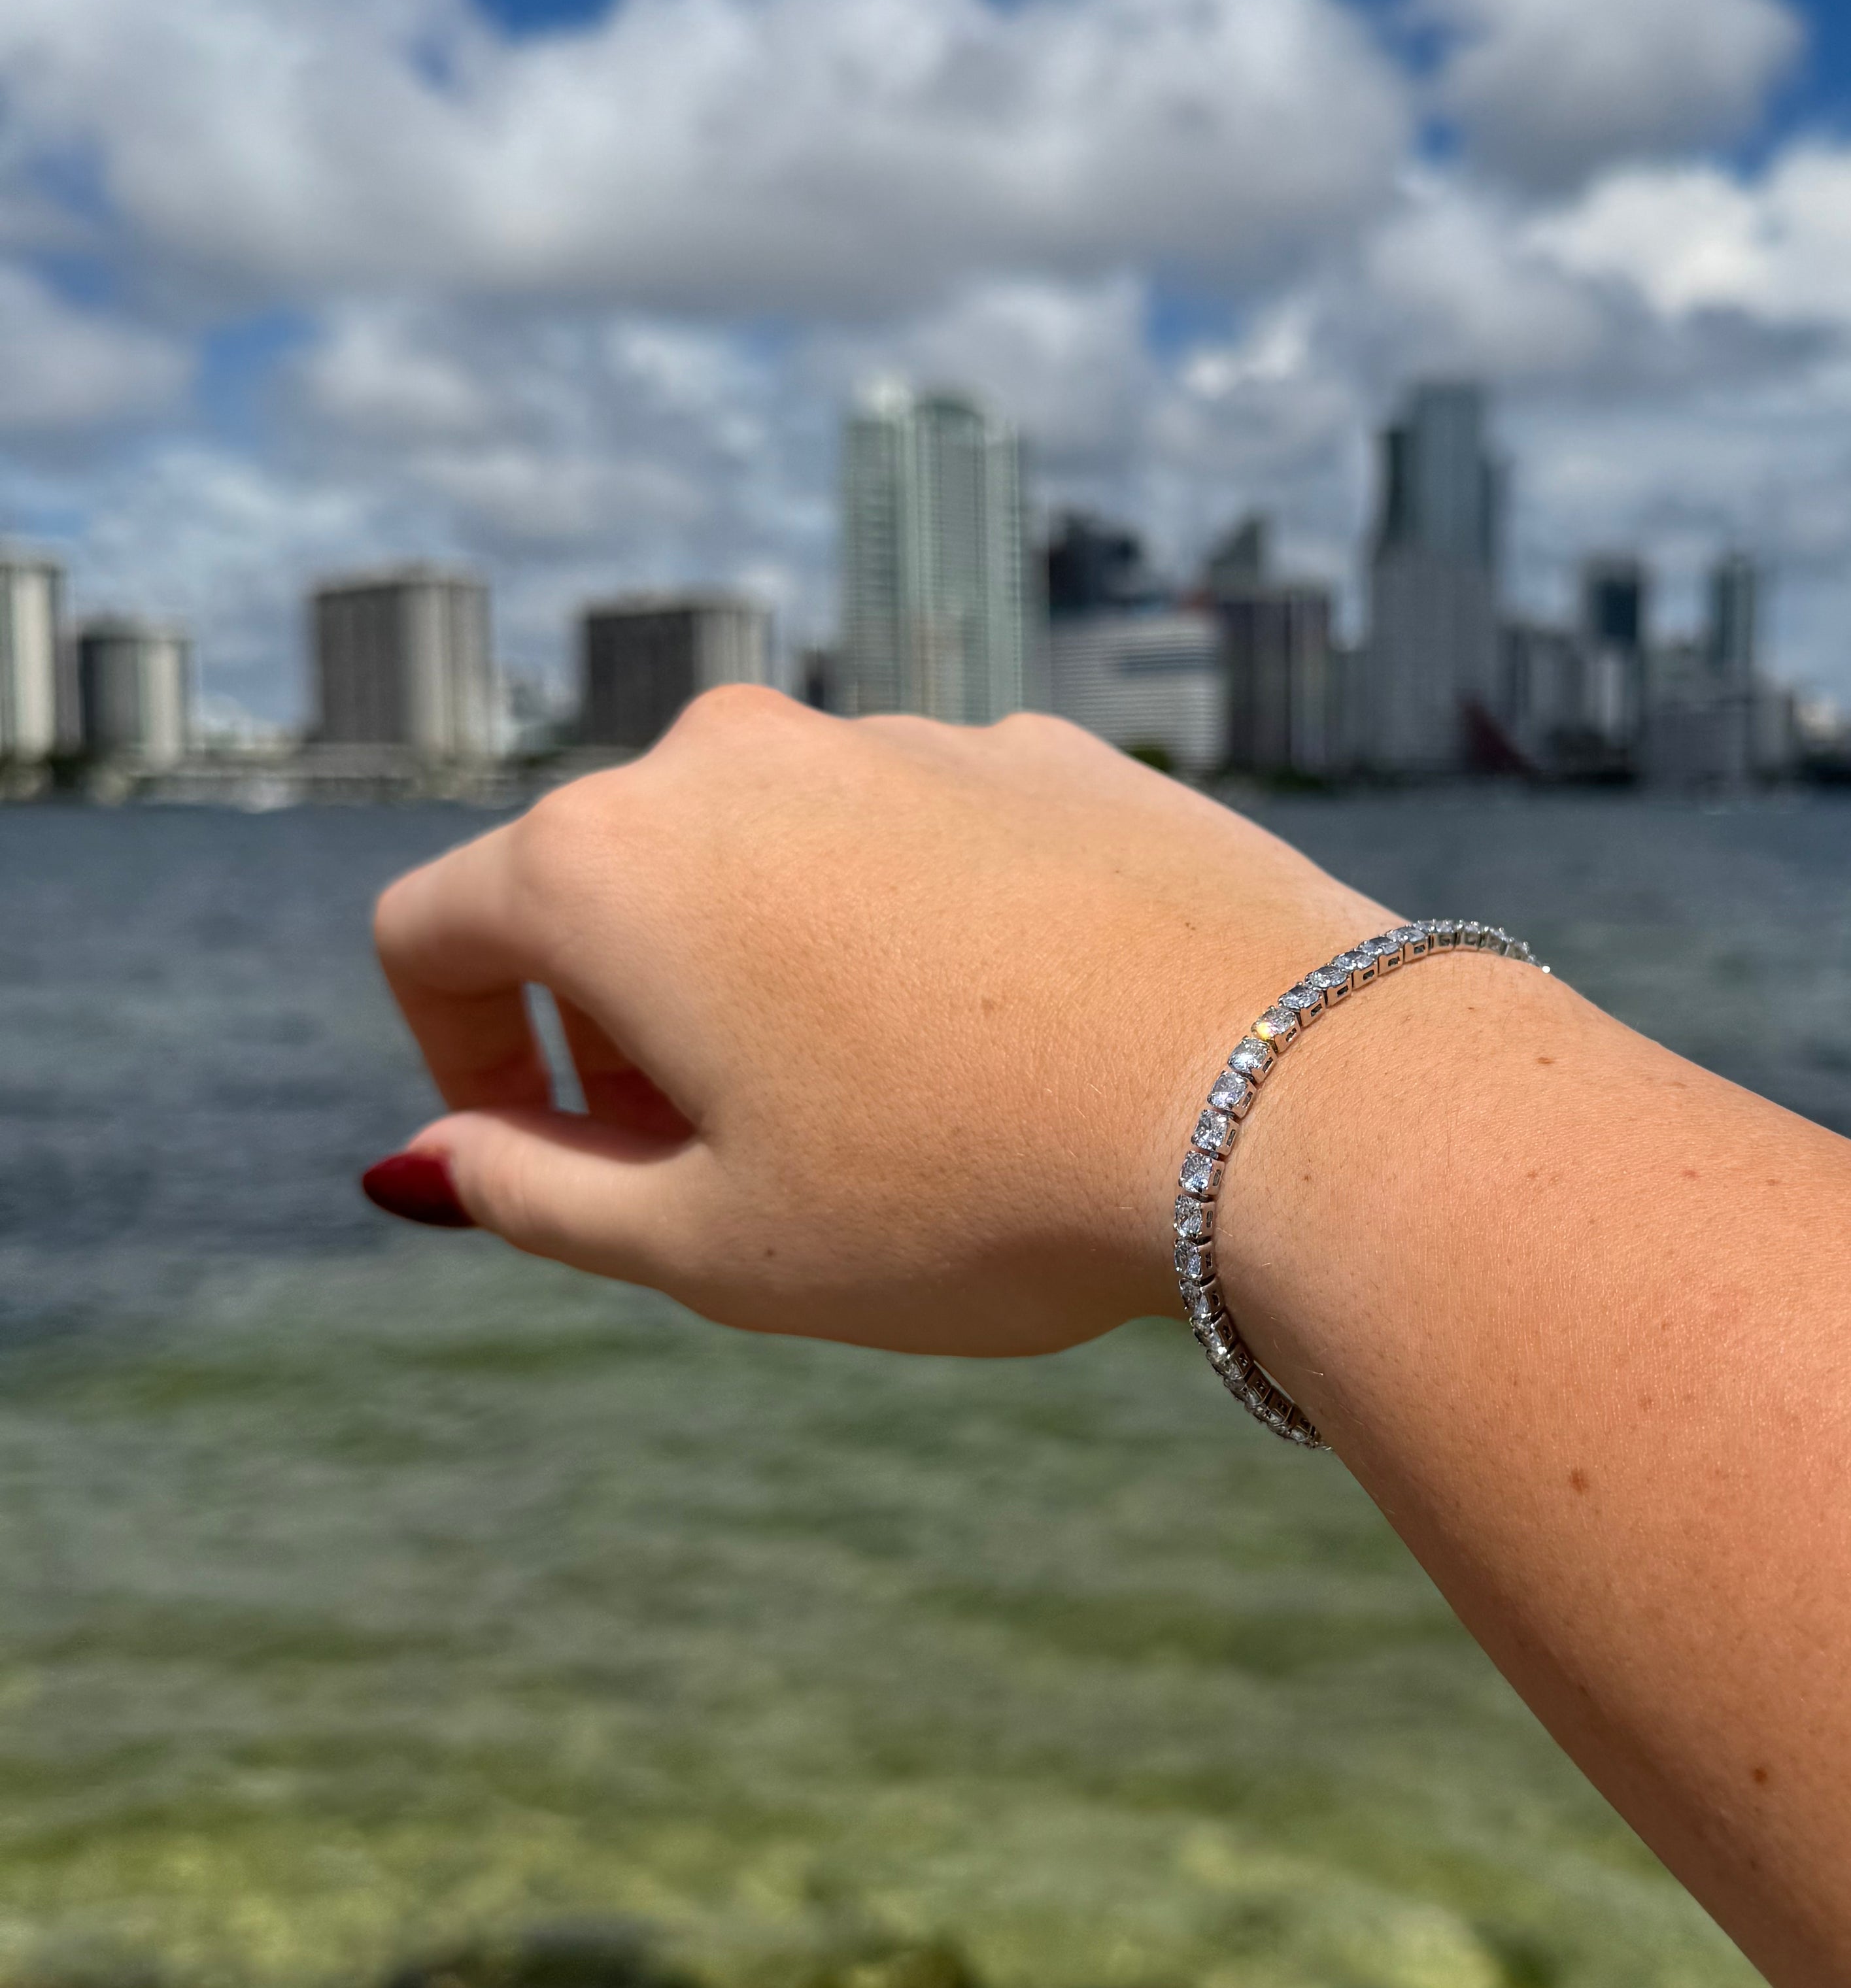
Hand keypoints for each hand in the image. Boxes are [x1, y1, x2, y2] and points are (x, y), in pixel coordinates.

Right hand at [367, 691, 1389, 1351]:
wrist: (1279, 1093)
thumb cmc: (969, 1192)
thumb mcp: (712, 1249)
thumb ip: (534, 1198)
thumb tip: (440, 1158)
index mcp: (610, 863)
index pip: (434, 932)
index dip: (456, 1055)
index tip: (549, 1149)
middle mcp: (735, 757)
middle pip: (607, 882)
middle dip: (621, 1021)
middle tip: (718, 1163)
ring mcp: (901, 737)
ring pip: (774, 855)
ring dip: (773, 971)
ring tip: (887, 1115)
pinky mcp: (1041, 754)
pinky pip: (921, 842)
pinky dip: (915, 934)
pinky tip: (1015, 1049)